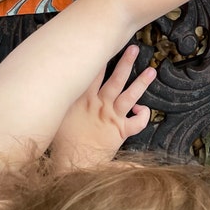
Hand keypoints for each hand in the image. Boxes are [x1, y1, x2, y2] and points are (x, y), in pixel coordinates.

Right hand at [48, 44, 156, 170]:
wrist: (72, 165)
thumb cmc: (62, 143)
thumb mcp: (58, 118)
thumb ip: (65, 101)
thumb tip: (57, 85)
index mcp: (82, 100)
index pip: (93, 74)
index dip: (100, 60)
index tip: (106, 44)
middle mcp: (99, 105)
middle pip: (116, 79)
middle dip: (126, 63)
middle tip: (135, 48)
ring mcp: (111, 117)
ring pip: (130, 95)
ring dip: (142, 82)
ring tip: (152, 70)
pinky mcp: (120, 131)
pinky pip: (137, 121)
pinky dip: (143, 114)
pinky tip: (143, 109)